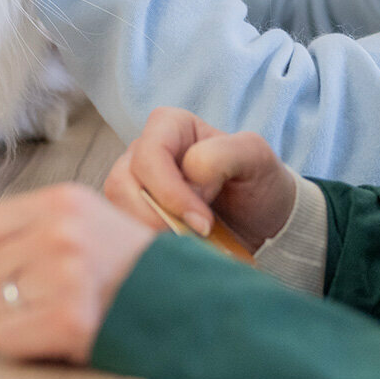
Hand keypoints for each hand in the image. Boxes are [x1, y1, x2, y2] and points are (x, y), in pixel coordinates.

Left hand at [0, 182, 154, 363]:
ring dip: (13, 321)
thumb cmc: (135, 273)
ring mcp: (67, 274)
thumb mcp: (91, 224)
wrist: (191, 308)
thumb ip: (37, 227)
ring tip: (55, 318)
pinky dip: (21, 346)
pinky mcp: (70, 319)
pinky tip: (54, 340)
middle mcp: (61, 232)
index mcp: (64, 201)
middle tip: (38, 308)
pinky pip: (6, 338)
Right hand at [99, 107, 297, 249]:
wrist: (262, 223)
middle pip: (122, 184)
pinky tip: (173, 251)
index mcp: (169, 126)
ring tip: (185, 245)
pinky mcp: (131, 215)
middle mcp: (142, 152)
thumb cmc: (259, 182)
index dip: (170, 191)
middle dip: (156, 218)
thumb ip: (225, 153)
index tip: (203, 222)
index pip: (149, 155)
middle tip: (192, 239)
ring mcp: (132, 185)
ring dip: (149, 233)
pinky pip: (123, 231)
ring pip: (116, 210)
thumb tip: (189, 172)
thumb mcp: (257, 157)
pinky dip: (146, 246)